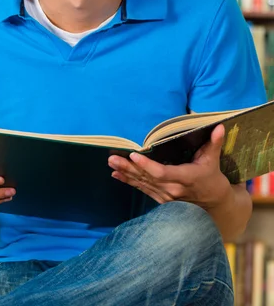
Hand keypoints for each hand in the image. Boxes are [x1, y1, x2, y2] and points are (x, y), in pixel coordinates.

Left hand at [108, 124, 230, 209]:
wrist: (214, 203)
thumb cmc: (212, 177)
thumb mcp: (213, 160)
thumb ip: (214, 143)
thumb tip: (219, 126)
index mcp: (185, 178)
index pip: (162, 173)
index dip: (147, 165)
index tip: (134, 155)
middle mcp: (173, 189)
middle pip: (147, 178)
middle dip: (129, 168)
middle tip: (113, 158)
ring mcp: (166, 196)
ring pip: (142, 184)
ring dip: (126, 173)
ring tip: (111, 164)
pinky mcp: (162, 199)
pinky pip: (143, 189)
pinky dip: (129, 182)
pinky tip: (117, 175)